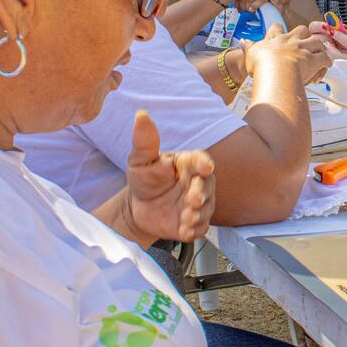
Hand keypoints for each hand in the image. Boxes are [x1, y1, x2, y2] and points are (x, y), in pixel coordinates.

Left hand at [123, 111, 215, 244]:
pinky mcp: (195, 223)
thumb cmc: (144, 179)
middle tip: (192, 200)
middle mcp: (198, 182)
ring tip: (186, 219)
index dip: (204, 163)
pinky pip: (202, 228)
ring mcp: (199, 204)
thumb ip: (145, 141)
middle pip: (208, 186)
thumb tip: (141, 115)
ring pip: (207, 208)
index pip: (201, 160)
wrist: (138, 208)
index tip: (205, 167)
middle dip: (202, 194)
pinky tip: (185, 231)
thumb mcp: (141, 160)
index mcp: (189, 164)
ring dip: (198, 214)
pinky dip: (195, 230)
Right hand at [245, 23, 330, 84]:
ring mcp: (304, 48)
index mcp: (276, 39)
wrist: (275, 70)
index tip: (278, 33)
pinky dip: (326, 61)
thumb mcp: (250, 54)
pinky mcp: (314, 59)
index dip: (278, 30)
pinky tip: (325, 65)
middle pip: (302, 29)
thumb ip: (248, 47)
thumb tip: (242, 41)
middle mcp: (291, 41)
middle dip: (304, 34)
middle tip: (303, 42)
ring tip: (318, 52)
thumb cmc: (262, 64)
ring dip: (318, 47)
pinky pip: (324, 57)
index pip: (277, 28)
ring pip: (316, 41)